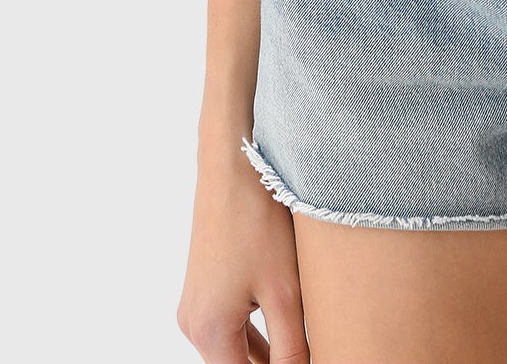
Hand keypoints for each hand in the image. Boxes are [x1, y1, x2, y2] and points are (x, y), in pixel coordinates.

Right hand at [177, 140, 309, 362]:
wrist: (233, 163)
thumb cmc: (257, 221)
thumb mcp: (285, 292)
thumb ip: (292, 349)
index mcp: (209, 332)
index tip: (310, 360)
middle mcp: (194, 324)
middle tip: (312, 352)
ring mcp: (196, 304)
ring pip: (236, 349)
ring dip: (269, 355)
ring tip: (305, 348)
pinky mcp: (205, 286)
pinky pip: (231, 326)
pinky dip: (258, 334)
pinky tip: (289, 330)